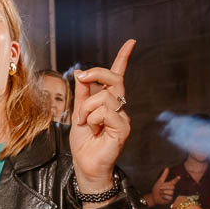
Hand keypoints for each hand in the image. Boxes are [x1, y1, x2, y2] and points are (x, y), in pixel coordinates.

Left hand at [69, 39, 135, 192]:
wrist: (86, 166)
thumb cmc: (84, 143)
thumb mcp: (78, 113)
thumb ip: (82, 94)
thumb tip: (80, 73)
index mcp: (109, 102)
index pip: (118, 76)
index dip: (123, 59)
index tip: (131, 42)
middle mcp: (119, 107)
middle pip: (114, 79)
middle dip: (96, 74)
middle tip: (81, 79)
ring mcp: (123, 117)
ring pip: (105, 97)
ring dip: (87, 108)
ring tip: (84, 123)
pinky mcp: (123, 128)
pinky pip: (106, 112)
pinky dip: (93, 118)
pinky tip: (94, 129)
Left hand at [147, 168, 176, 207]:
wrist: (153, 197)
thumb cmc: (156, 189)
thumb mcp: (159, 181)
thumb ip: (164, 175)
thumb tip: (167, 168)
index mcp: (169, 184)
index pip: (174, 181)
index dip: (176, 179)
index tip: (179, 176)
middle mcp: (171, 189)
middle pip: (172, 187)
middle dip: (164, 187)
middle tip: (160, 189)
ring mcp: (171, 194)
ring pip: (170, 192)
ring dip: (163, 193)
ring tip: (161, 193)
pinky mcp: (170, 199)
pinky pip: (169, 197)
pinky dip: (164, 197)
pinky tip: (162, 197)